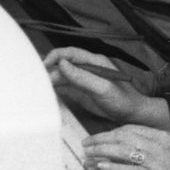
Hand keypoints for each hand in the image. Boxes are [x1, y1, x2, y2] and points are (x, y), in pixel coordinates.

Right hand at [45, 47, 167, 129]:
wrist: (132, 115)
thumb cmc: (123, 100)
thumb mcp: (102, 88)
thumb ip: (82, 76)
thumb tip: (62, 64)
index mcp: (94, 62)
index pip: (70, 53)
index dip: (55, 56)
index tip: (44, 65)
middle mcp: (87, 69)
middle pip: (62, 65)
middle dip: (49, 70)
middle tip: (37, 80)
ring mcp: (83, 81)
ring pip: (61, 77)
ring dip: (50, 81)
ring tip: (38, 88)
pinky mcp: (80, 93)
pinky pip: (64, 88)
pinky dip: (54, 90)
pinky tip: (46, 94)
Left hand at [84, 123, 169, 169]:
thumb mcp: (168, 152)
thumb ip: (148, 147)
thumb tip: (122, 149)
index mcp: (161, 136)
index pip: (130, 129)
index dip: (110, 132)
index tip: (96, 138)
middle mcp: (158, 144)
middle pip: (123, 137)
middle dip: (101, 140)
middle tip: (86, 145)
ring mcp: (157, 160)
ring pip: (124, 151)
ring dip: (103, 151)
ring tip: (89, 154)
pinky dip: (115, 167)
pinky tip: (102, 167)